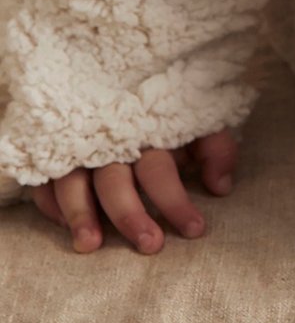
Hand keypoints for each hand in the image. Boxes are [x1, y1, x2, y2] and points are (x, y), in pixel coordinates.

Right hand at [30, 128, 237, 254]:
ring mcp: (79, 147)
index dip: (176, 202)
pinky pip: (44, 181)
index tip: (195, 230)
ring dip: (81, 214)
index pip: (160, 170)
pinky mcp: (55, 154)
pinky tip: (63, 226)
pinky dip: (51, 204)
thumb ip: (215, 148)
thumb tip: (221, 187)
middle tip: (151, 245)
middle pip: (115, 181)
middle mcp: (111, 140)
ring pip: (73, 182)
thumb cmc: (169, 112)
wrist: (131, 76)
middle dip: (131, 216)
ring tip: (90, 245)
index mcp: (149, 131)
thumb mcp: (199, 122)